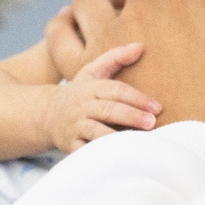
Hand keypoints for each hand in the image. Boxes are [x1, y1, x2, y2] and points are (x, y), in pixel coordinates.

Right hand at [44, 45, 161, 152]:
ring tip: (137, 142)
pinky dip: (98, 155)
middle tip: (152, 122)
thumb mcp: (93, 72)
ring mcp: (76, 127)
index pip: (116, 91)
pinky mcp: (71, 146)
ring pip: (96, 132)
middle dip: (131, 116)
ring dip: (117, 137)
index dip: (137, 98)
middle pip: (109, 110)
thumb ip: (116, 57)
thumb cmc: (80, 93)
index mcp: (92, 88)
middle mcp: (83, 107)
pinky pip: (85, 152)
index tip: (157, 107)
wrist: (47, 115)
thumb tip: (140, 46)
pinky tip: (116, 158)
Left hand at [47, 0, 204, 138]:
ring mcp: (105, 40)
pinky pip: (59, 34)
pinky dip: (67, 30)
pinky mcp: (82, 72)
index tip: (189, 4)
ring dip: (104, 8)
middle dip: (149, 1)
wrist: (198, 158)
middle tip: (169, 37)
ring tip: (122, 31)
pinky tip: (84, 42)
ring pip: (91, 1)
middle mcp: (139, 8)